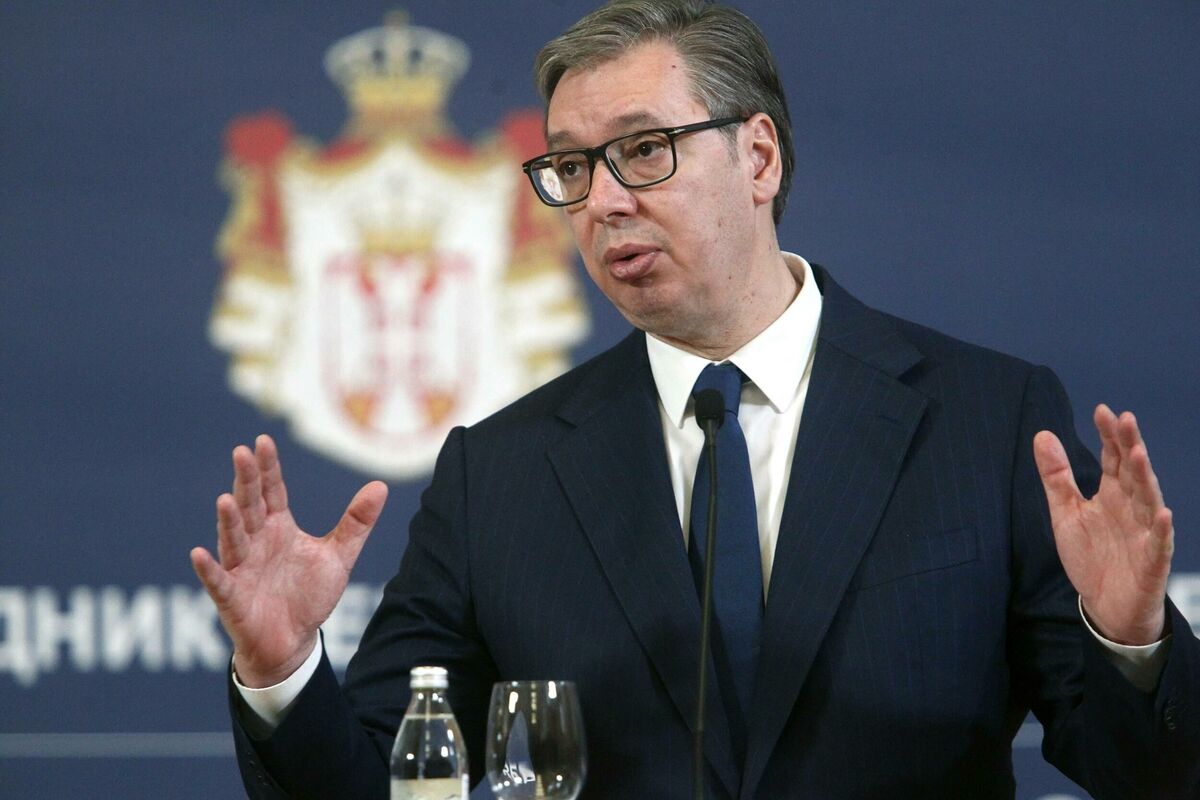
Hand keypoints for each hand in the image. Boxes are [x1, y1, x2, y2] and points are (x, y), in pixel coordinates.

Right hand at [190, 435, 387, 686]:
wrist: (293, 641)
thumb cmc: (309, 595)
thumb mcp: (339, 557)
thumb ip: (356, 523)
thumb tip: (380, 486)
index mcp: (279, 528)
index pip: (272, 491)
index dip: (268, 468)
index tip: (262, 441)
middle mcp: (257, 542)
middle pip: (250, 506)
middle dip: (246, 481)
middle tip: (241, 453)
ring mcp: (241, 568)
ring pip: (234, 539)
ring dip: (229, 521)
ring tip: (226, 499)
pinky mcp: (232, 597)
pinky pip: (219, 581)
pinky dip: (209, 569)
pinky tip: (200, 554)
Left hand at [1033, 405, 1172, 644]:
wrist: (1105, 605)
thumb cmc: (1091, 555)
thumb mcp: (1065, 513)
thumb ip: (1056, 476)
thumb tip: (1042, 434)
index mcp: (1112, 494)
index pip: (1113, 458)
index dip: (1109, 435)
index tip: (1102, 410)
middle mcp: (1132, 508)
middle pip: (1133, 472)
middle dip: (1129, 445)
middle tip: (1124, 419)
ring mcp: (1144, 533)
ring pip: (1148, 500)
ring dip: (1145, 477)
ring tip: (1138, 453)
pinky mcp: (1151, 561)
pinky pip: (1158, 543)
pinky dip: (1161, 529)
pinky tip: (1163, 513)